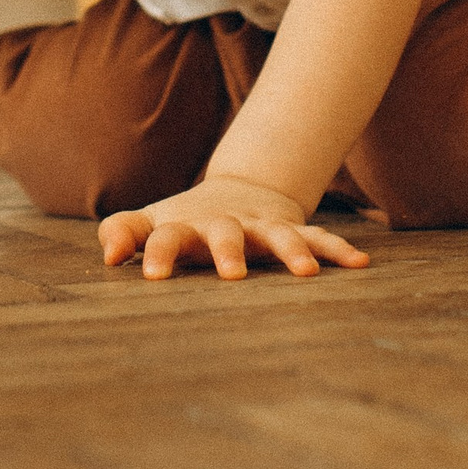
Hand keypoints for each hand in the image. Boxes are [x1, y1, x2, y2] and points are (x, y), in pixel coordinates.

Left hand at [99, 177, 373, 282]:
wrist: (240, 192)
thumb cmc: (184, 224)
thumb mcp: (151, 223)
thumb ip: (123, 232)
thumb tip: (107, 254)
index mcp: (185, 227)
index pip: (166, 237)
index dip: (155, 252)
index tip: (149, 276)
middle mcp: (225, 225)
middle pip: (226, 234)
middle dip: (228, 251)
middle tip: (231, 275)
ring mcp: (260, 227)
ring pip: (279, 236)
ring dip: (292, 251)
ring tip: (308, 273)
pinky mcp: (290, 229)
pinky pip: (317, 238)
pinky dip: (337, 249)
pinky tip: (360, 264)